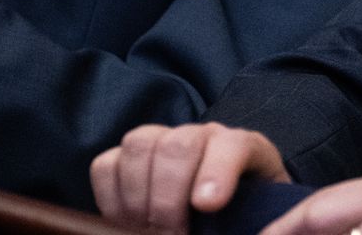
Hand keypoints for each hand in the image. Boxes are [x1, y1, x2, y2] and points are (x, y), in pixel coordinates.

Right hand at [92, 122, 288, 232]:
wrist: (225, 211)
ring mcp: (161, 141)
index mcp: (244, 148)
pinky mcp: (125, 158)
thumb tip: (216, 219)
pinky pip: (105, 165)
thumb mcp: (256, 217)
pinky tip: (127, 224)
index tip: (206, 206)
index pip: (232, 145)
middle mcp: (201, 136)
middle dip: (169, 197)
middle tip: (172, 234)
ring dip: (138, 197)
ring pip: (139, 145)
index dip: (217, 172)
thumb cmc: (244, 217)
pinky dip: (111, 199)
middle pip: (178, 145)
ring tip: (147, 230)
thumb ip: (252, 221)